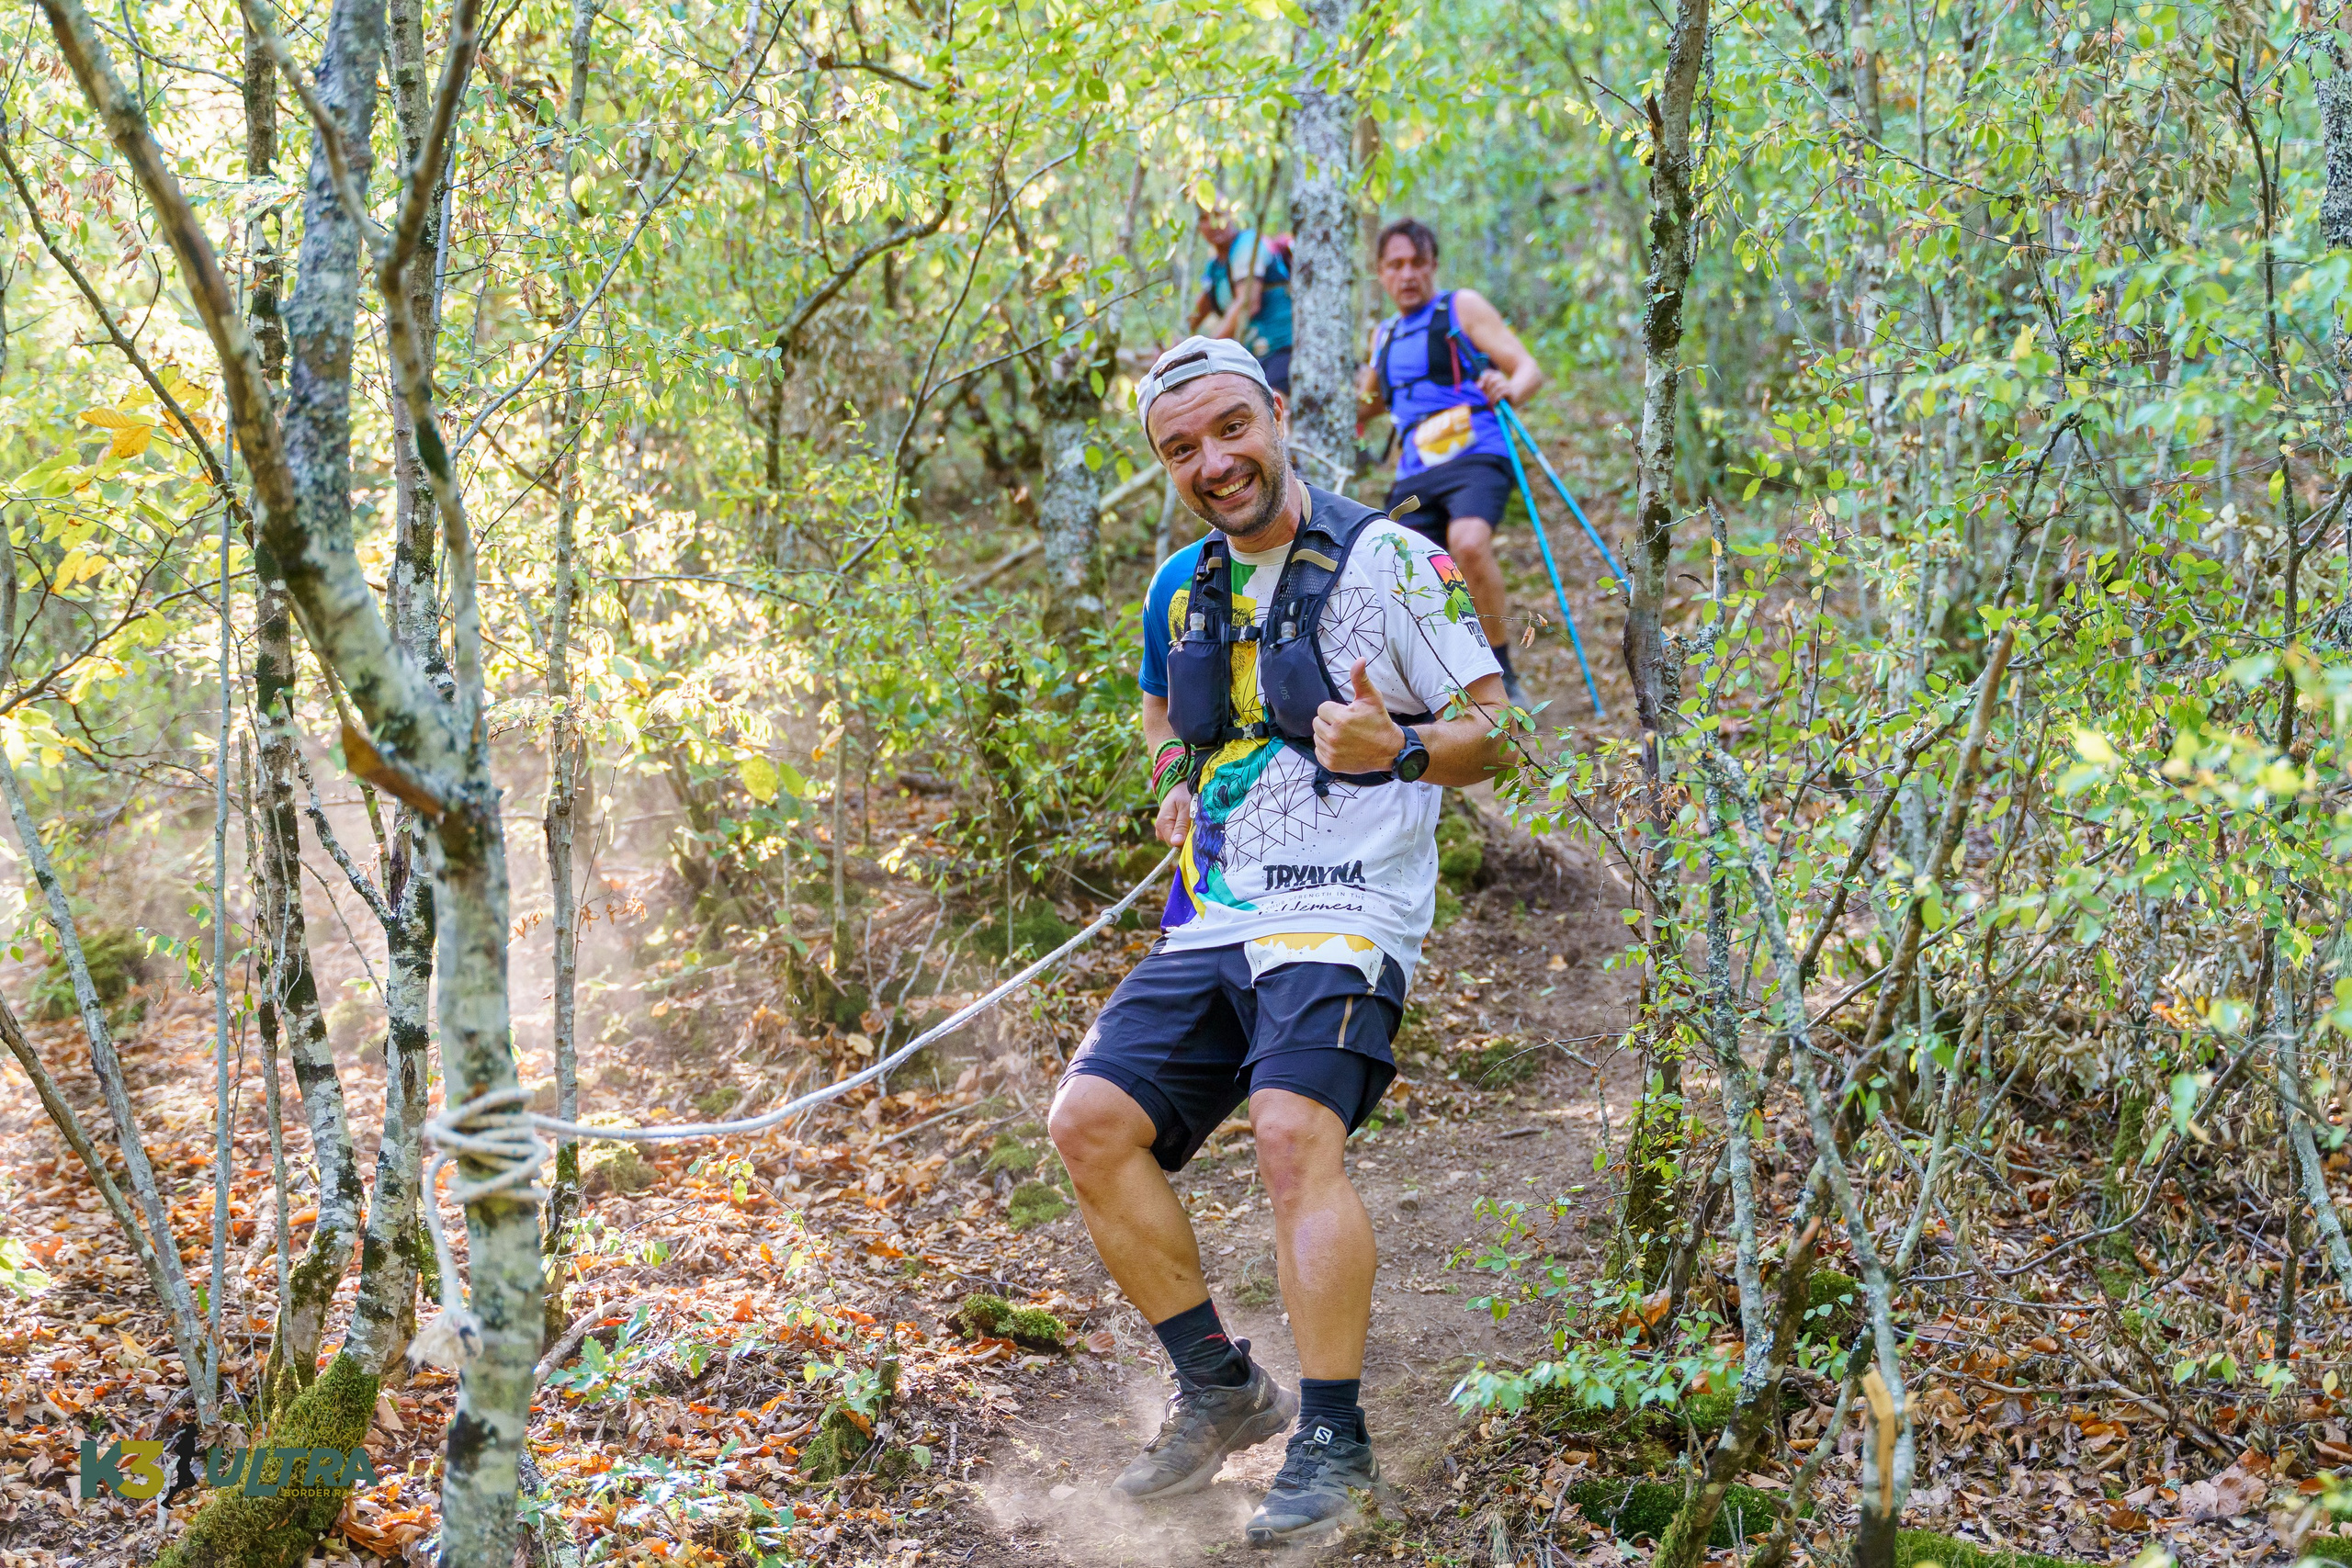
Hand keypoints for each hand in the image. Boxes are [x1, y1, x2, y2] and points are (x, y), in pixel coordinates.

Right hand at [1155, 782, 1192, 846]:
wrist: (1179, 787)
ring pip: (1175, 840)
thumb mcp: (1186, 808)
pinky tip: (1187, 822)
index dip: (1186, 840)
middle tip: (1194, 823)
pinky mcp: (1166, 828)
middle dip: (1185, 836)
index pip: (1173, 843)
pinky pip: (1175, 836)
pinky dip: (1183, 831)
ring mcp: (1162, 829)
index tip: (1195, 831)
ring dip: (1185, 834)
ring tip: (1190, 820)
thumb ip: (1181, 826)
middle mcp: (1159, 828)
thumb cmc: (1184, 794)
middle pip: (1174, 843)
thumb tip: (1176, 843)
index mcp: (1162, 824)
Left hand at [1313, 658, 1404, 774]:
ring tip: (1344, 736)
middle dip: (1328, 722)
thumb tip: (1360, 660)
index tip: (1346, 714)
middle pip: (1317, 722)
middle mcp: (1334, 736)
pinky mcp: (1331, 764)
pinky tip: (1341, 746)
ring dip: (1326, 735)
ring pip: (1317, 736)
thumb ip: (1360, 679)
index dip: (1334, 710)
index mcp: (1341, 718)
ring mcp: (1332, 752)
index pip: (1322, 709)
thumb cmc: (1379, 721)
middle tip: (1345, 725)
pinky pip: (1318, 751)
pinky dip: (1326, 749)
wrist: (1389, 749)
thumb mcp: (1371, 698)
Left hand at [1477, 368, 1511, 405]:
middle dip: (1487, 390)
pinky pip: (1503, 392)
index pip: (1488, 374)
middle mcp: (1501, 378)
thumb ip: (1482, 386)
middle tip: (1484, 397)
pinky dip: (1497, 397)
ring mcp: (1506, 384)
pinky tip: (1495, 402)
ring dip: (1492, 395)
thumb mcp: (1488, 390)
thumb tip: (1477, 387)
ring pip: (1498, 386)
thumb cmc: (1498, 395)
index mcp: (1496, 375)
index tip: (1478, 388)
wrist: (1513, 398)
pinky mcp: (1510, 391)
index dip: (1482, 379)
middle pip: (1492, 380)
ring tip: (1489, 401)